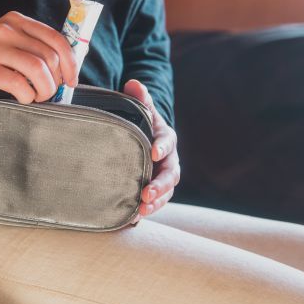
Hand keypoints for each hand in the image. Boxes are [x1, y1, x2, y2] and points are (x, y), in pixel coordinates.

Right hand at [0, 11, 78, 102]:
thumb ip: (31, 47)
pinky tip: (23, 98)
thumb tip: (65, 68)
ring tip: (38, 97)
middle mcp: (7, 30)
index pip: (56, 38)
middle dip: (57, 80)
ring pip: (37, 69)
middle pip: (49, 56)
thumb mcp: (7, 41)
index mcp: (17, 21)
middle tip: (50, 92)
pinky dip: (27, 95)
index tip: (71, 80)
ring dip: (45, 89)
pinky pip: (18, 83)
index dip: (70, 62)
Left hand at [123, 79, 179, 224]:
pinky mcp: (156, 190)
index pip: (167, 142)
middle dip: (160, 185)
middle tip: (147, 193)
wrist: (144, 139)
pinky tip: (134, 219)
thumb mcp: (140, 109)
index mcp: (165, 138)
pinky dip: (148, 211)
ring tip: (141, 211)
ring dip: (155, 203)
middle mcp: (169, 160)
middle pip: (170, 174)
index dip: (162, 146)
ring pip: (166, 192)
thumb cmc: (142, 122)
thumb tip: (133, 84)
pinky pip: (156, 202)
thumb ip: (139, 98)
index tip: (153, 151)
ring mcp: (164, 177)